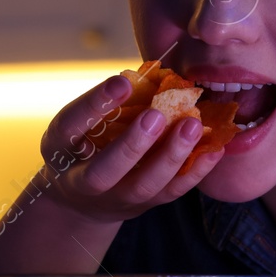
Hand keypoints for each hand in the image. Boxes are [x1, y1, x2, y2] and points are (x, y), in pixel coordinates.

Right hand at [40, 73, 222, 223]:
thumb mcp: (78, 123)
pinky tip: (214, 146)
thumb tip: (150, 72)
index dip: (95, 104)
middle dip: (132, 144)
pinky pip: (174, 191)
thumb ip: (105, 103)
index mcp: (62, 149)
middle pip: (107, 170)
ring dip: (172, 155)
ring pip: (146, 185)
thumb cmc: (83, 145)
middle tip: (157, 114)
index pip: (72, 126)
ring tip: (192, 124)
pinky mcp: (147, 204)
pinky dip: (197, 170)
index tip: (122, 81)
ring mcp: (118, 197)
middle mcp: (85, 180)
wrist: (82, 200)